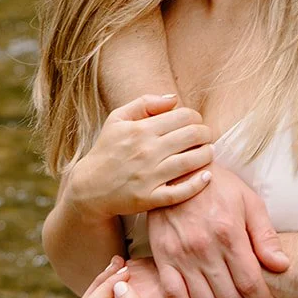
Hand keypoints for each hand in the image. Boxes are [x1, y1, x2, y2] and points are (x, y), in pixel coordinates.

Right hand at [70, 95, 213, 218]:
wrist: (89, 188)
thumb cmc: (107, 150)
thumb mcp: (117, 119)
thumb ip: (144, 103)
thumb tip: (174, 99)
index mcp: (140, 130)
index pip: (183, 116)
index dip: (196, 117)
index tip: (196, 123)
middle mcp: (146, 152)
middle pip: (191, 136)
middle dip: (205, 134)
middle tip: (206, 137)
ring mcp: (148, 176)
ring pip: (190, 162)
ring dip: (207, 155)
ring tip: (209, 152)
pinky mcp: (149, 199)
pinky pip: (181, 192)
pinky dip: (198, 184)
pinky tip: (207, 176)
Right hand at [147, 164, 288, 297]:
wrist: (177, 173)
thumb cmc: (217, 186)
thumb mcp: (249, 201)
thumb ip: (265, 236)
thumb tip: (282, 266)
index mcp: (229, 232)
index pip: (250, 282)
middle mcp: (204, 248)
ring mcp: (181, 255)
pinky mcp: (162, 259)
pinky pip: (174, 297)